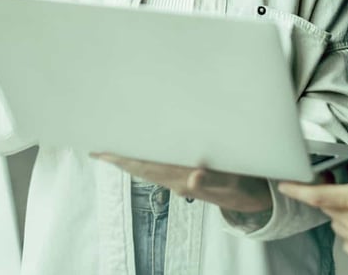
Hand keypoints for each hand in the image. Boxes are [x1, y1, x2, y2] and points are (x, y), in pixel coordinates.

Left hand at [90, 153, 270, 212]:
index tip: (102, 151)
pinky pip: (158, 168)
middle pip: (140, 168)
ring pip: (147, 168)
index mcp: (182, 178)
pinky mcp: (184, 177)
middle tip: (96, 147)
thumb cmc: (241, 185)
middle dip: (118, 158)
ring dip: (128, 159)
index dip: (124, 159)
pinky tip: (140, 152)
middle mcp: (175, 180)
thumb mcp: (232, 181)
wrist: (251, 199)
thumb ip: (213, 180)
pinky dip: (144, 160)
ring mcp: (178, 179)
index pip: (146, 166)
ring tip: (111, 148)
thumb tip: (194, 176)